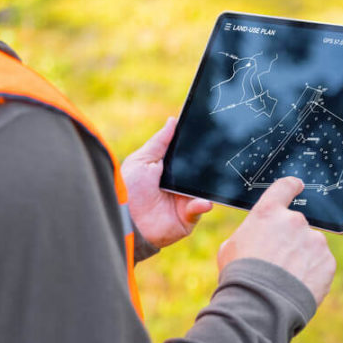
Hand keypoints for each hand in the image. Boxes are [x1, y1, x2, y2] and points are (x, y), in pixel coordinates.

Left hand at [121, 117, 211, 247]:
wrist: (125, 221)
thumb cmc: (128, 190)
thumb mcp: (142, 160)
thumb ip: (159, 142)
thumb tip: (173, 120)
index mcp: (167, 170)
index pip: (186, 156)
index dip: (195, 147)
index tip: (207, 131)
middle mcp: (178, 185)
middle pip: (198, 171)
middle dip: (206, 164)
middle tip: (216, 154)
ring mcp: (184, 201)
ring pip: (203, 188)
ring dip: (205, 185)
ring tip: (206, 180)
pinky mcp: (188, 218)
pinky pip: (200, 208)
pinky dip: (202, 204)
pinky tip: (201, 201)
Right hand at [217, 177, 335, 305]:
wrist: (261, 305)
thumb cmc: (240, 276)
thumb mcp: (231, 247)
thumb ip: (250, 234)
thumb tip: (255, 239)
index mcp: (268, 212)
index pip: (285, 186)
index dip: (292, 186)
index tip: (298, 186)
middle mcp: (294, 220)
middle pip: (296, 224)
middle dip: (290, 240)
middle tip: (278, 262)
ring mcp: (314, 239)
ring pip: (310, 245)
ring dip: (302, 257)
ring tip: (286, 279)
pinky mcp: (327, 261)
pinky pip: (321, 263)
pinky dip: (313, 273)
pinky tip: (298, 286)